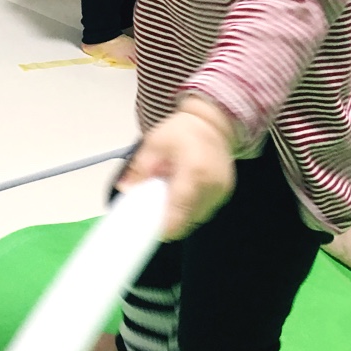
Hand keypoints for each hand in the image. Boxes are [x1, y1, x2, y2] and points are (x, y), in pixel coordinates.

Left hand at [118, 97, 235, 240]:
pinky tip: (181, 194)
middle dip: (168, 220)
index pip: (177, 214)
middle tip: (153, 209)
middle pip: (186, 222)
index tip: (147, 227)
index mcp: (194, 173)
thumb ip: (139, 169)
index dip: (162, 227)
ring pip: (195, 219)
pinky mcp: (225, 194)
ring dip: (180, 215)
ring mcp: (221, 192)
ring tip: (168, 196)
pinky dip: (190, 208)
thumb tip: (125, 190)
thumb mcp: (154, 145)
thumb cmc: (181, 132)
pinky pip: (203, 211)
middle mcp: (211, 187)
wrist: (212, 123)